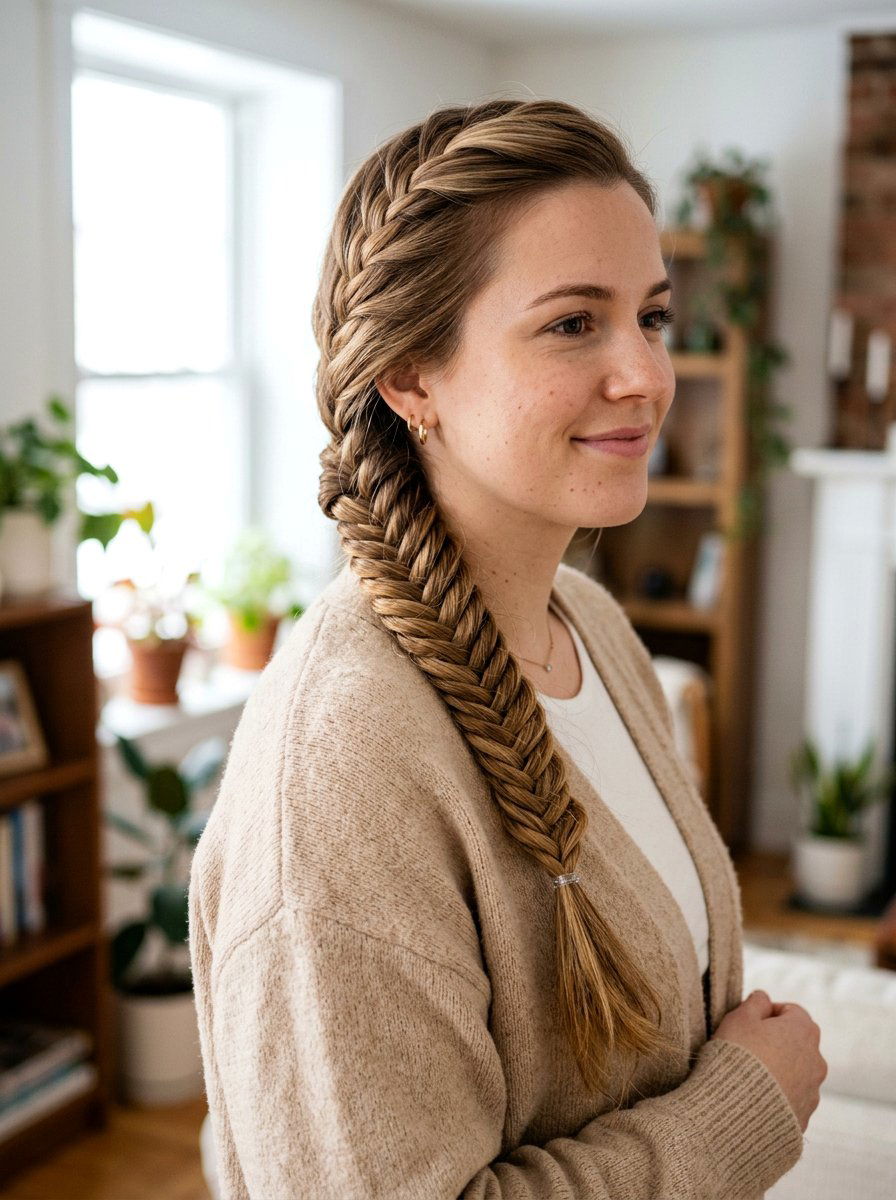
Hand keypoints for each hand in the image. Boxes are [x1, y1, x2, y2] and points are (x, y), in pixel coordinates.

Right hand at [710, 989, 827, 1132]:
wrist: (738, 1110)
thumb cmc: (738, 1057)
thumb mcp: (739, 1018)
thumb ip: (755, 1002)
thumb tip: (764, 998)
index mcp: (803, 1031)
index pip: (792, 1011)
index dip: (769, 1012)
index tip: (750, 1021)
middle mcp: (816, 1060)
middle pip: (797, 1042)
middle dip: (777, 1041)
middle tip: (748, 1046)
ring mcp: (813, 1090)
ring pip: (797, 1071)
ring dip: (779, 1069)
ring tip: (749, 1075)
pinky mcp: (804, 1115)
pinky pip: (791, 1098)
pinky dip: (778, 1094)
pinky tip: (754, 1096)